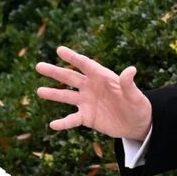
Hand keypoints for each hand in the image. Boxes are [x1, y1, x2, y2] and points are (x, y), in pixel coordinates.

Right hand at [35, 46, 152, 140]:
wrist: (137, 124)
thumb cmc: (138, 105)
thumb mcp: (135, 96)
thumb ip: (128, 84)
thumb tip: (130, 70)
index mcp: (102, 76)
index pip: (85, 64)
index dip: (72, 57)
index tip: (59, 50)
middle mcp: (91, 87)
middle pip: (70, 77)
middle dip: (55, 71)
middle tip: (38, 66)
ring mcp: (87, 102)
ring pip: (66, 96)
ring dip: (53, 94)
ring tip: (39, 91)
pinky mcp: (87, 117)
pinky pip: (72, 120)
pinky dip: (63, 123)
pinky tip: (52, 125)